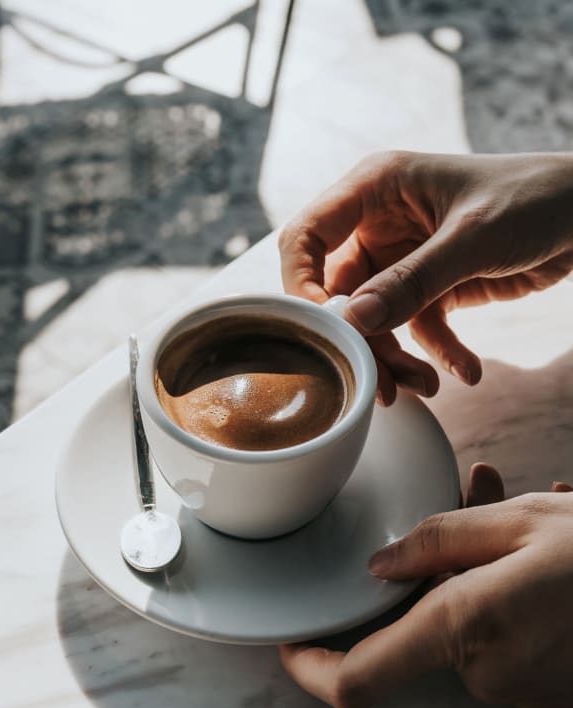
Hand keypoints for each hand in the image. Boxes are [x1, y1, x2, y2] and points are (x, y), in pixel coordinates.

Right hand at [279, 152, 572, 403]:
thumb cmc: (535, 198)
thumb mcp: (473, 237)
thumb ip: (412, 281)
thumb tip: (353, 323)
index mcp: (374, 190)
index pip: (306, 238)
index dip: (302, 285)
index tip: (325, 329)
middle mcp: (377, 224)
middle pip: (339, 291)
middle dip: (358, 339)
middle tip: (378, 383)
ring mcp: (400, 259)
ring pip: (372, 318)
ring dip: (395, 356)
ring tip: (425, 387)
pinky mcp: (427, 286)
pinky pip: (413, 327)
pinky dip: (433, 353)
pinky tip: (464, 371)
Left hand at [280, 464, 572, 707]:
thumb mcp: (515, 523)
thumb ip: (433, 542)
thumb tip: (377, 567)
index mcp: (462, 629)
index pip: (357, 679)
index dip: (311, 667)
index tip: (289, 644)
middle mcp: (483, 671)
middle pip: (418, 623)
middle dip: (429, 567)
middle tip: (467, 498)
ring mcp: (516, 687)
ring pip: (460, 619)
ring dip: (471, 567)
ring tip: (516, 502)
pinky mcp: (541, 686)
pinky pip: (496, 634)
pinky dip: (498, 591)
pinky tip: (537, 542)